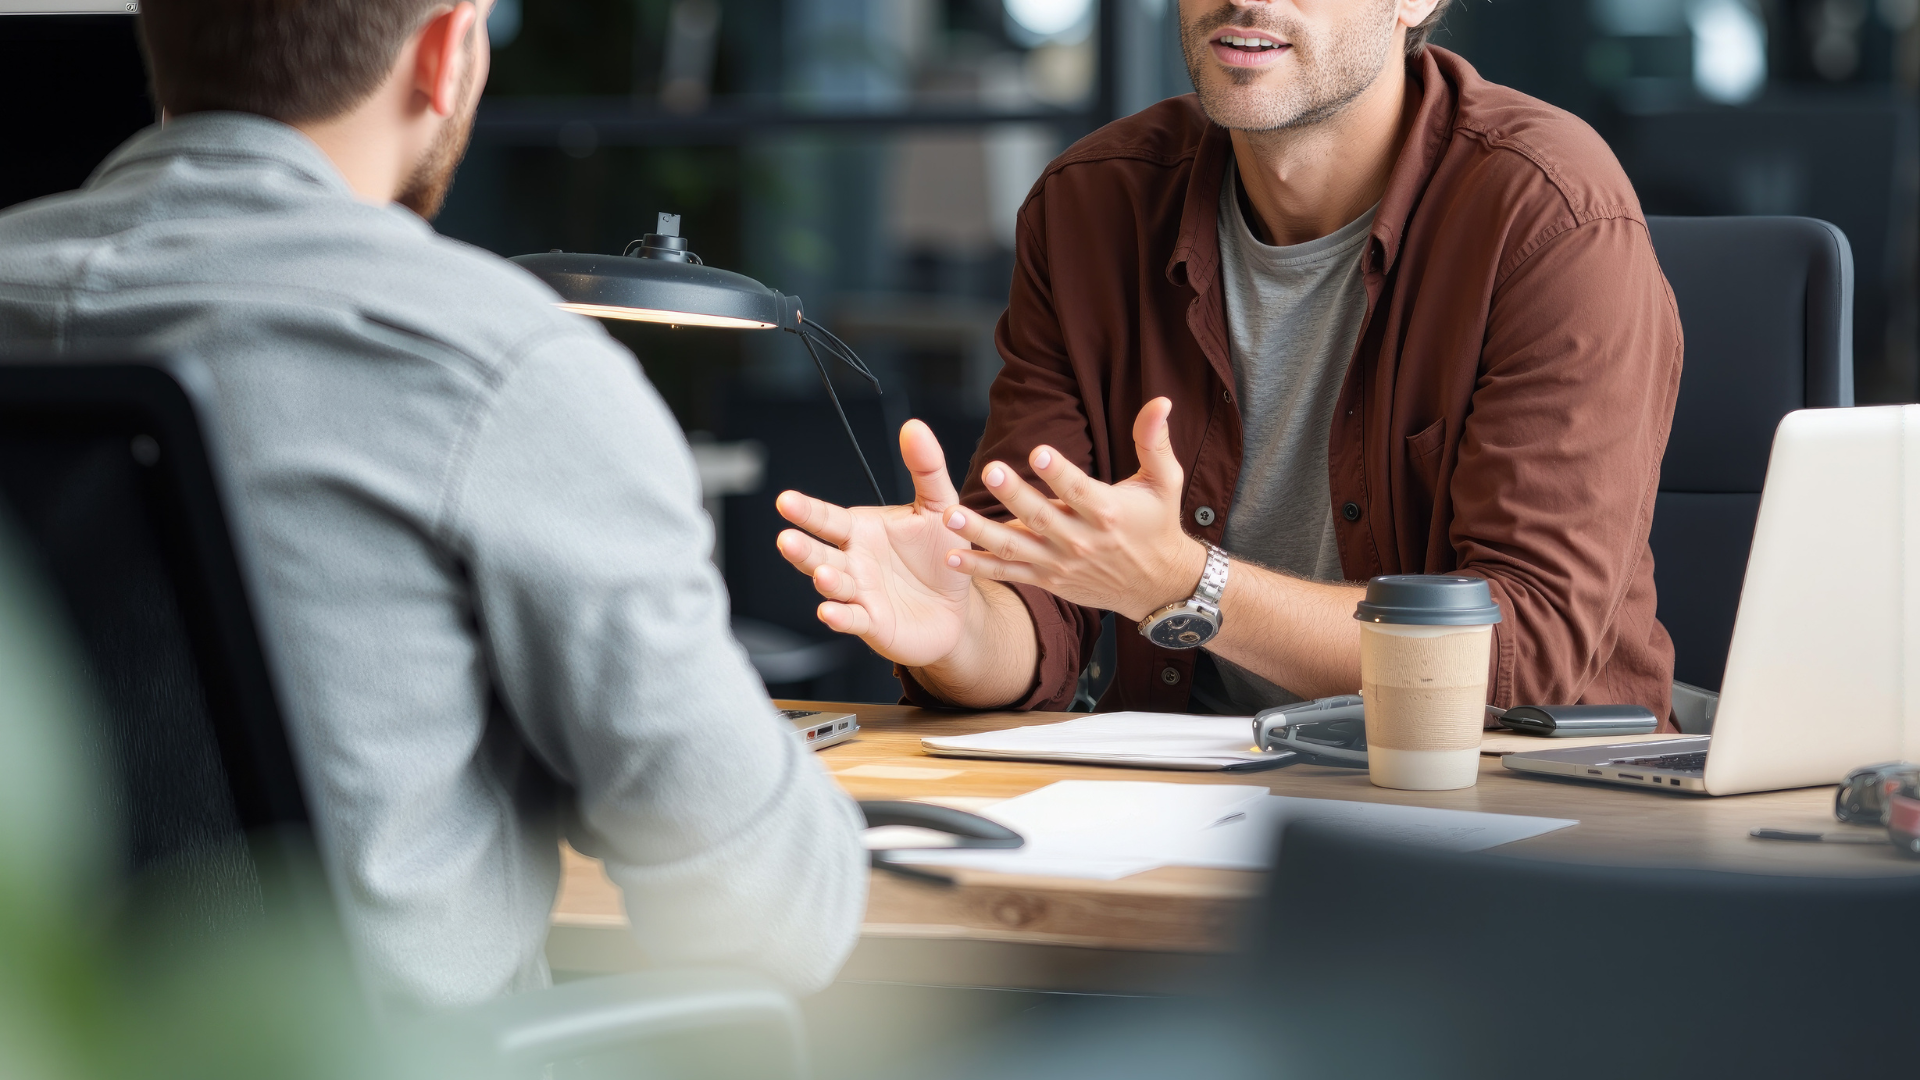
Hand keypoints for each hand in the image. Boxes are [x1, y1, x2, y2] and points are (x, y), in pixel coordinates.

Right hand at [775, 420, 974, 666]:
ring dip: (826, 581)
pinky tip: (830, 611)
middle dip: (802, 549)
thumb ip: (925, 468)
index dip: (807, 511)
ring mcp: (859, 594)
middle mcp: (852, 561)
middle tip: (787, 539)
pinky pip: (852, 619)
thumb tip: (915, 426)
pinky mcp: (872, 623)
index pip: (828, 518)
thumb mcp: (937, 506)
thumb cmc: (939, 553)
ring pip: (833, 587)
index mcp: (860, 530)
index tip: (786, 501)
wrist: (958, 604)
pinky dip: (840, 617)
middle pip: (819, 554)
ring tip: (823, 575)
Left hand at [943, 397, 1206, 622]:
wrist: (1158, 585)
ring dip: (981, 532)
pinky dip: (982, 567)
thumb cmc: (1158, 524)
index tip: (1038, 452)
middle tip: (990, 470)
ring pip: (1016, 547)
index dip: (1059, 472)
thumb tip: (1161, 400)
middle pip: (1042, 516)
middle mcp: (1082, 539)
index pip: (1079, 489)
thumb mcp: (1164, 482)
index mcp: (1108, 512)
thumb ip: (1154, 441)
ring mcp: (1062, 562)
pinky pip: (1010, 573)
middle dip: (1014, 495)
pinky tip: (953, 557)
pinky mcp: (1049, 579)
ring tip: (952, 515)